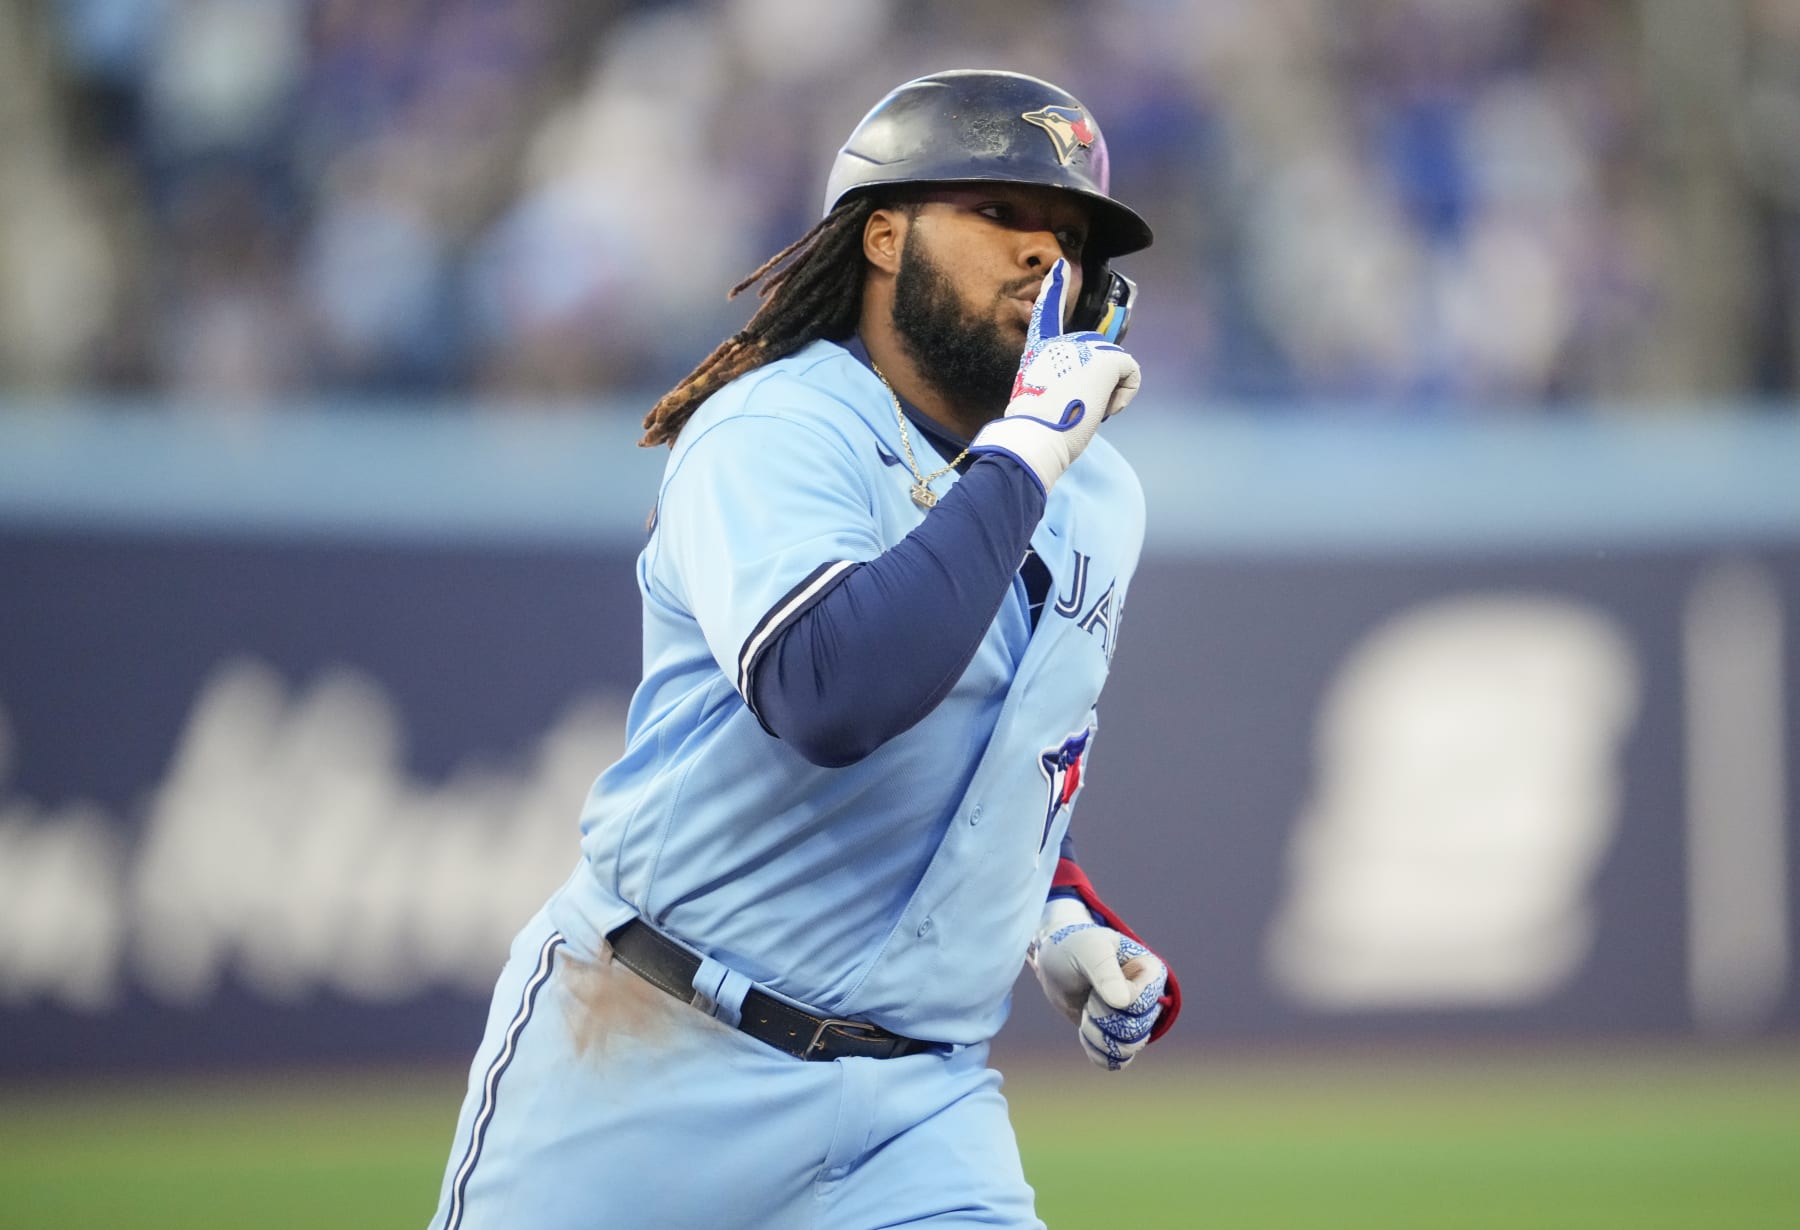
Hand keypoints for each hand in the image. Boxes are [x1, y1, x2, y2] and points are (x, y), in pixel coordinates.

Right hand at [969, 258, 1140, 494]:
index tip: (1060, 266)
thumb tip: (1088, 394)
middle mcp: (1062, 342)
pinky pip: (1132, 374)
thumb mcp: (1042, 400)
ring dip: (1109, 393)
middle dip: (1097, 383)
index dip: (1053, 289)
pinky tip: (1104, 408)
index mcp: (1040, 350)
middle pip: (1097, 355)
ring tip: (1085, 410)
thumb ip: (1061, 385)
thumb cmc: (1036, 430)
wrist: (1035, 435)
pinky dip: (1124, 396)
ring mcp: (1086, 346)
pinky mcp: (1107, 357)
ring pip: (1116, 367)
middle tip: (1075, 407)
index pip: (1046, 314)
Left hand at [1027, 897, 1167, 1070]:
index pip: (1140, 1004)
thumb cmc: (1075, 947)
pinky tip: (1085, 1032)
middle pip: (1135, 1030)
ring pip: (1127, 1049)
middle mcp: (1149, 997)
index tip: (1096, 979)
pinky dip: (1097, 1051)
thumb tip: (1122, 1003)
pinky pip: (1118, 1060)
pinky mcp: (1119, 1035)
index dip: (1111, 1001)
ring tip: (1086, 1012)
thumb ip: (1105, 972)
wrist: (1057, 960)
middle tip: (1088, 997)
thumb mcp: (1088, 951)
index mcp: (1151, 972)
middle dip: (1102, 1018)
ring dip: (1097, 1035)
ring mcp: (1135, 1018)